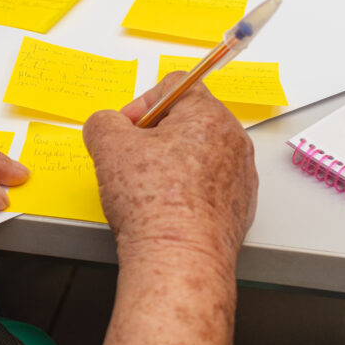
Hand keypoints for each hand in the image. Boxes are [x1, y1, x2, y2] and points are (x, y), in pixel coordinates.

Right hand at [82, 73, 256, 262]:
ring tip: (145, 188)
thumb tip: (106, 125)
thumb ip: (103, 122)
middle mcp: (233, 141)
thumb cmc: (154, 203)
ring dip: (170, 162)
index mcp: (209, 115)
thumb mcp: (108, 146)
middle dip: (155, 134)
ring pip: (198, 153)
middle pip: (187, 119)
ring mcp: (241, 176)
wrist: (179, 260)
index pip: (174, 85)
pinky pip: (209, 184)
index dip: (141, 102)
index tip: (126, 127)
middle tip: (130, 158)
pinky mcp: (240, 207)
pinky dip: (186, 189)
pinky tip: (164, 208)